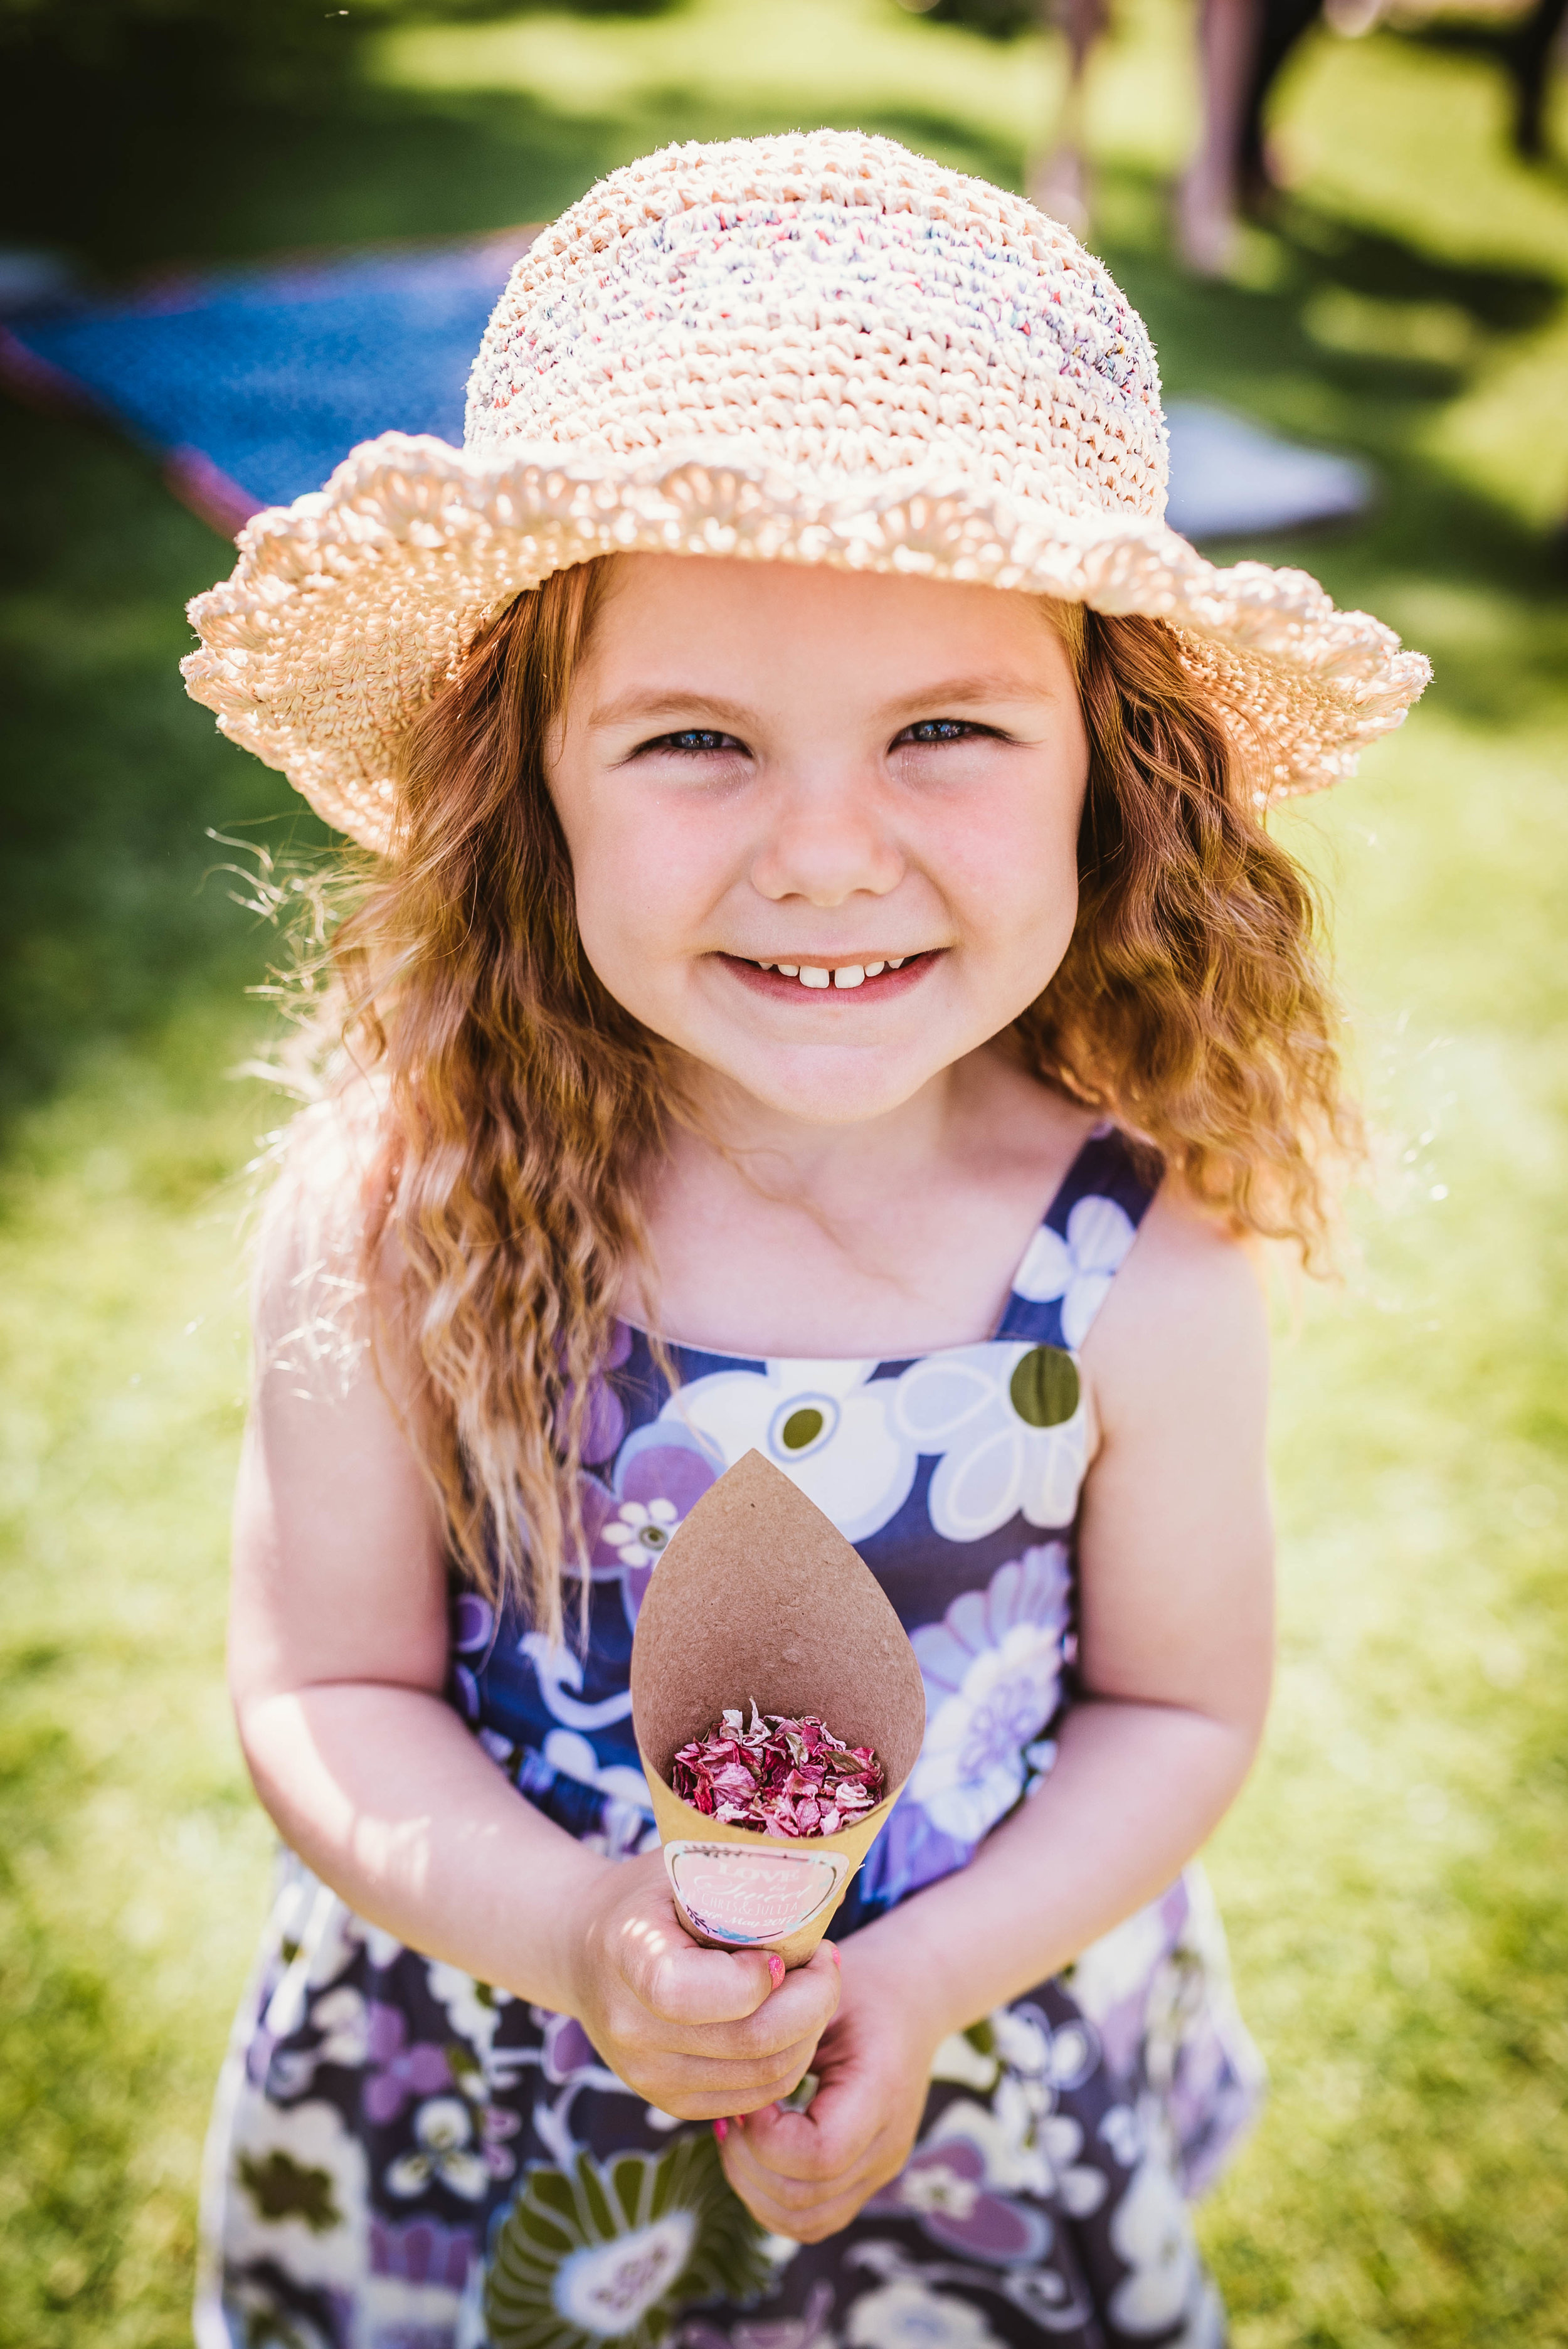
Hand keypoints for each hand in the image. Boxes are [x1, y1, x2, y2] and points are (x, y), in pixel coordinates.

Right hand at [568, 1851, 840, 2120]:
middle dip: (813, 2000)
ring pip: (765, 2076)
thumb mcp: (684, 1865)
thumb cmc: (650, 1896)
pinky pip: (756, 2096)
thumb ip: (739, 1883)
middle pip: (750, 2041)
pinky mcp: (669, 2102)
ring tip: (812, 1986)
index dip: (755, 1978)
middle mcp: (631, 2028)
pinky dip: (790, 2059)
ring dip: (810, 2031)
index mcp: (628, 1954)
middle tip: (826, 1960)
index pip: (690, 1993)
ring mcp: (647, 2075)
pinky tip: (792, 2018)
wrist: (584, 1949)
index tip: (782, 1949)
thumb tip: (820, 1897)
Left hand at [718, 1940, 940, 2241]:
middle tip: (730, 2114)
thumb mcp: (823, 1991)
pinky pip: (811, 2220)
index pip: (819, 2154)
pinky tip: (752, 2149)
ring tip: (736, 2132)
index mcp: (882, 2091)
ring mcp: (880, 2170)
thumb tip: (728, 2073)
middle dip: (748, 2164)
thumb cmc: (860, 1986)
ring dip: (753, 2186)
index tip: (747, 2094)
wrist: (912, 1999)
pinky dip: (770, 2198)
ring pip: (805, 2221)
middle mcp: (889, 2144)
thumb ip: (783, 2032)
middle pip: (806, 2199)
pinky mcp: (865, 2181)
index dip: (766, 2136)